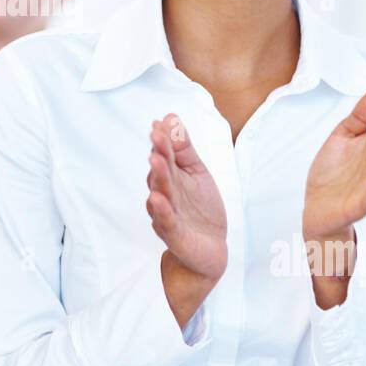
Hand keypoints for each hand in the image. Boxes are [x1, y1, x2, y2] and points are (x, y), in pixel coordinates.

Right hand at [145, 114, 227, 282]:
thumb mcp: (197, 172)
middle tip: (156, 135)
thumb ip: (184, 148)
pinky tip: (157, 198)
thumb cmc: (200, 208)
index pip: (165, 154)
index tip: (159, 123)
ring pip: (160, 193)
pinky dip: (161, 210)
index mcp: (170, 176)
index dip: (162, 139)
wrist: (210, 248)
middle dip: (158, 152)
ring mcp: (166, 214)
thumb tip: (170, 117)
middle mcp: (164, 193)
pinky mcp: (173, 235)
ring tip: (156, 160)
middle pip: (160, 171)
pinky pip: (165, 221)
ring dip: (157, 177)